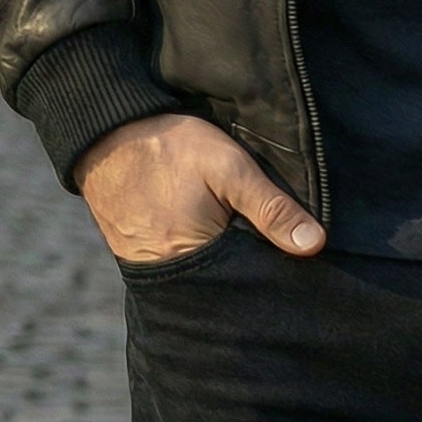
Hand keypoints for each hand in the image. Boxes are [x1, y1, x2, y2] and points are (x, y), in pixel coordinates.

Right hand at [75, 111, 325, 263]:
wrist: (105, 132)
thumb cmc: (169, 146)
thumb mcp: (229, 168)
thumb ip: (270, 207)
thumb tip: (315, 244)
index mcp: (194, 262)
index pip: (248, 288)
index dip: (275, 279)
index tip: (302, 271)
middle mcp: (170, 278)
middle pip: (227, 289)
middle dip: (252, 276)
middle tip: (279, 260)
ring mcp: (152, 270)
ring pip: (206, 280)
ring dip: (229, 267)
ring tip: (252, 249)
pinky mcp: (141, 256)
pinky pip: (184, 268)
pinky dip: (205, 258)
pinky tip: (219, 241)